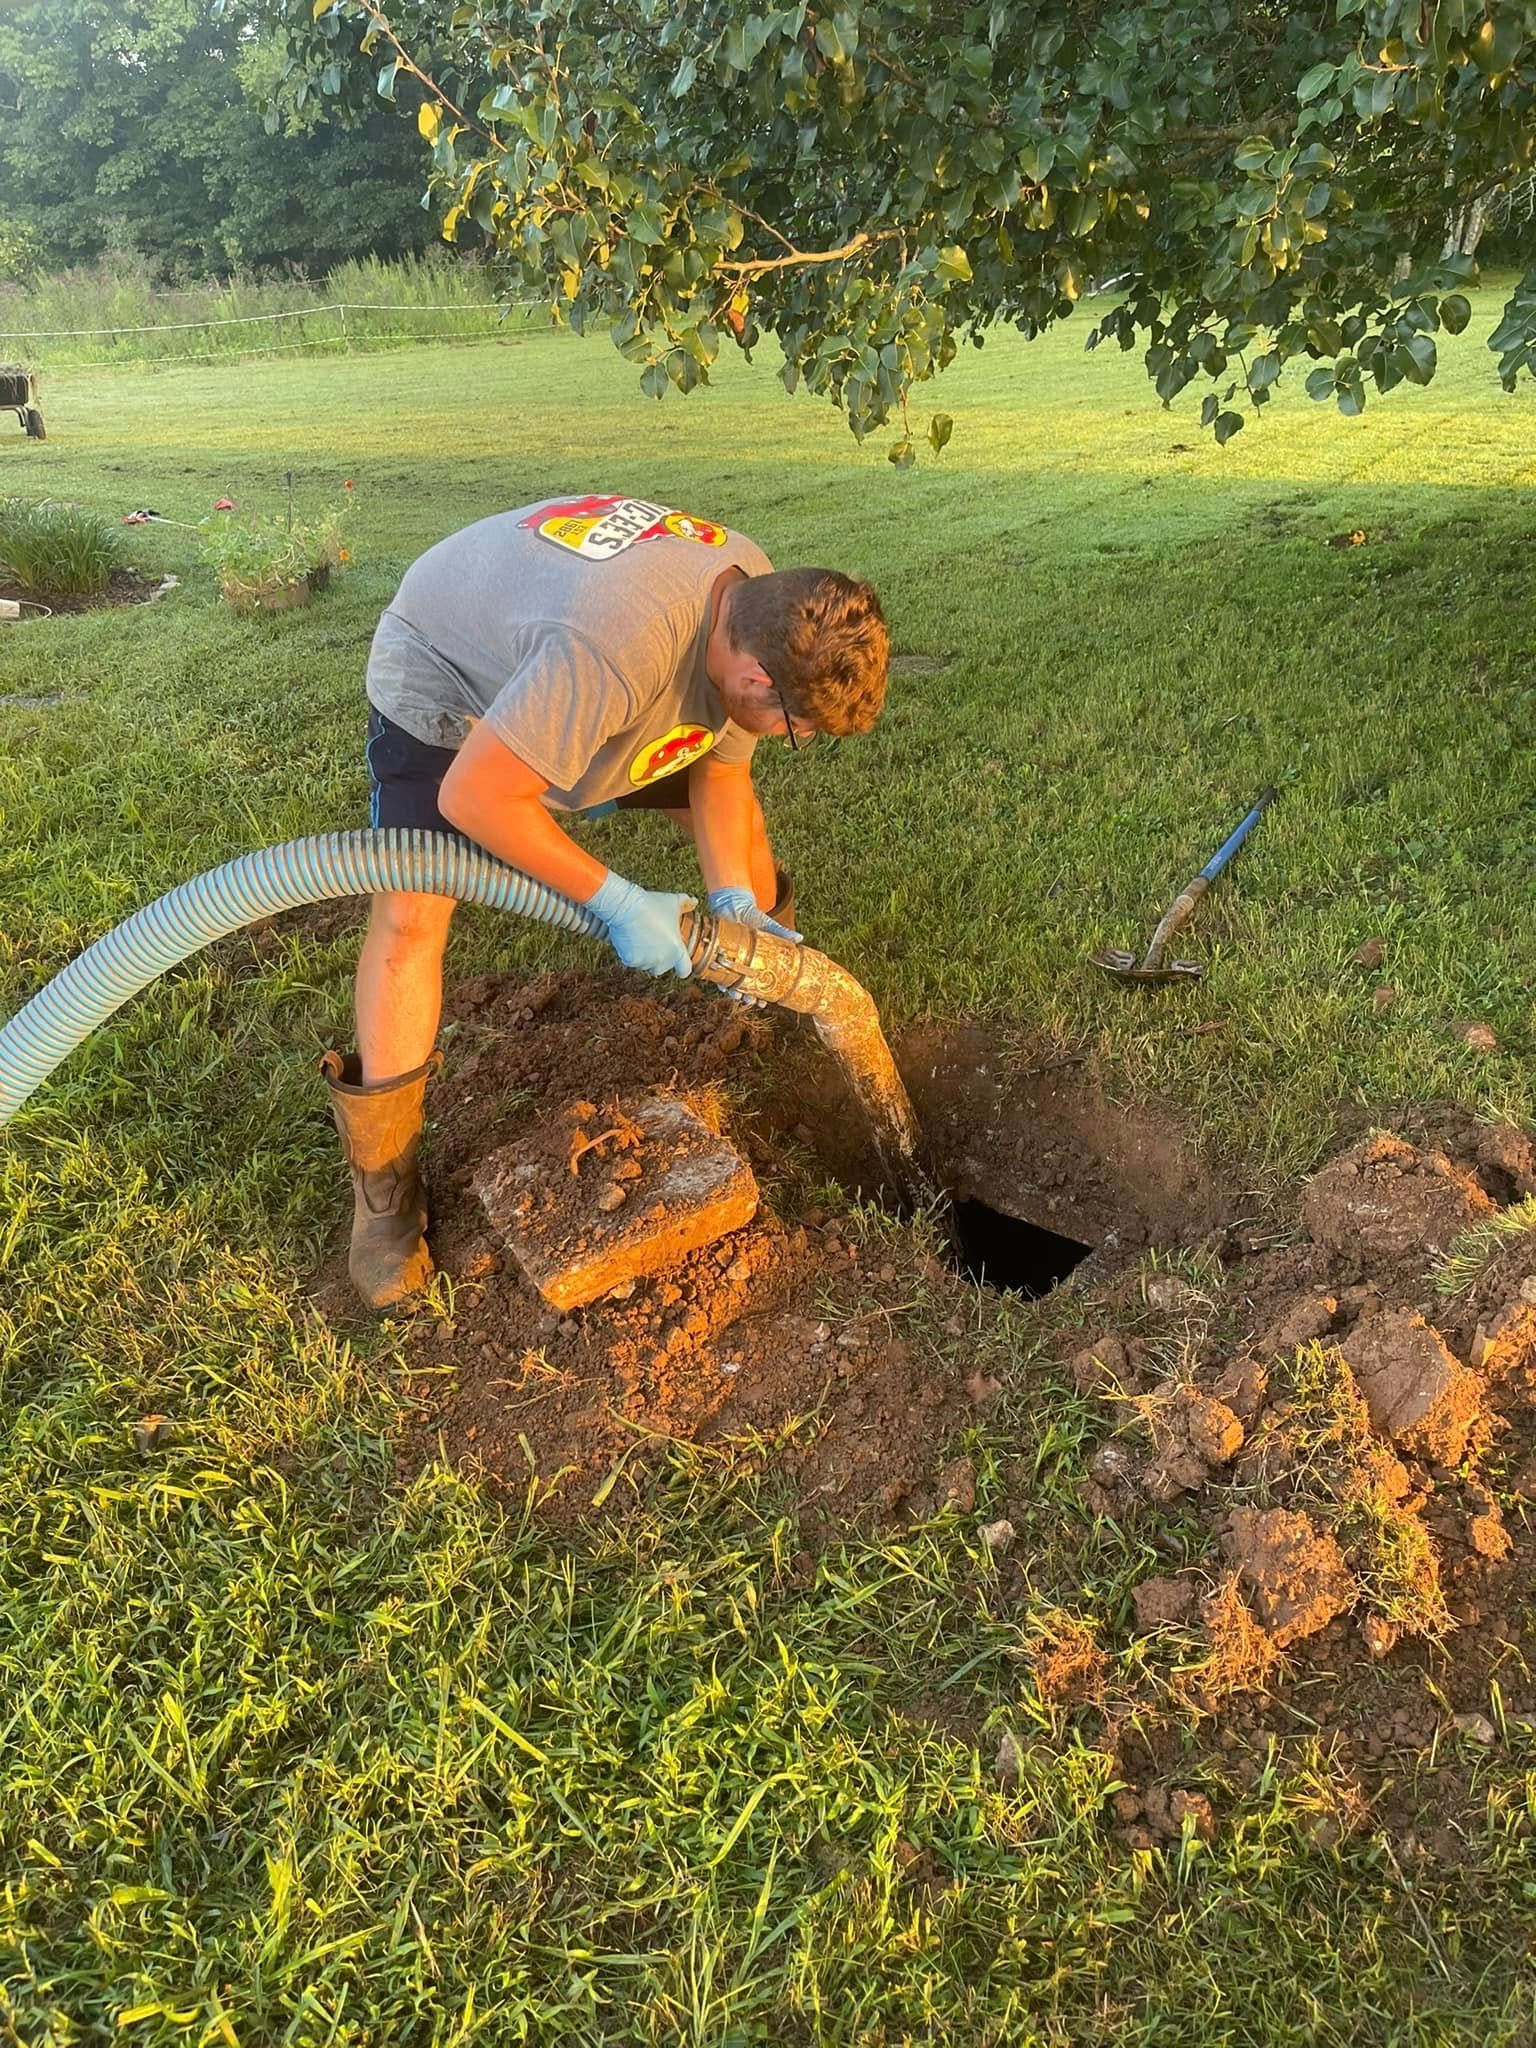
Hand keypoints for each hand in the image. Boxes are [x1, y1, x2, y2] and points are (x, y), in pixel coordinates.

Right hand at [585, 871, 693, 978]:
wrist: (627, 907)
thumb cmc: (651, 905)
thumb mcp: (673, 902)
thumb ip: (686, 903)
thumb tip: (694, 901)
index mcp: (677, 949)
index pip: (684, 970)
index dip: (681, 969)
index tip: (678, 966)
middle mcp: (663, 959)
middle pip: (661, 968)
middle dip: (658, 959)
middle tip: (653, 943)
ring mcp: (646, 961)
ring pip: (645, 965)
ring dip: (643, 957)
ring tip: (640, 938)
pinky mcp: (630, 960)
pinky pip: (631, 961)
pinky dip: (629, 954)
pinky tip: (629, 939)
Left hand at [707, 886, 800, 1006]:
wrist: (733, 904)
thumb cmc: (751, 916)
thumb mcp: (767, 925)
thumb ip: (781, 932)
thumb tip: (800, 937)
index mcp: (754, 961)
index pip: (757, 984)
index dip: (760, 996)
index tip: (763, 1004)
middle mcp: (740, 964)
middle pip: (743, 987)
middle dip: (747, 997)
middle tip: (751, 1001)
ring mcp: (728, 961)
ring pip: (729, 983)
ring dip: (733, 992)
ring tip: (738, 996)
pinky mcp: (715, 955)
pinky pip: (715, 972)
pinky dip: (718, 979)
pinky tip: (723, 985)